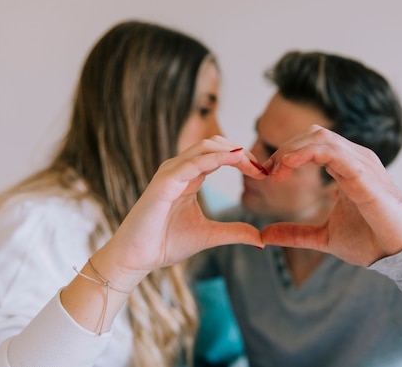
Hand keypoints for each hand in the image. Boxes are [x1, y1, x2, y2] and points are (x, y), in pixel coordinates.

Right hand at [100, 136, 265, 285]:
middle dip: (241, 151)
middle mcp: (180, 169)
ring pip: (205, 147)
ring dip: (232, 151)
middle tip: (262, 168)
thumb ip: (234, 232)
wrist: (138, 258)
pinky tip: (235, 160)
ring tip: (253, 163)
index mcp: (190, 177)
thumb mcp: (209, 235)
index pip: (220, 155)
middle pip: (215, 144)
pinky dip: (216, 158)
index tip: (263, 173)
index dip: (243, 159)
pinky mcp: (164, 182)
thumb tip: (261, 238)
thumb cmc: (165, 243)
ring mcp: (171, 173)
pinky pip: (192, 163)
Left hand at [260, 125, 401, 265]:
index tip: (267, 175)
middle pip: (313, 134)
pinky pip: (332, 151)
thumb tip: (264, 235)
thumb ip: (295, 234)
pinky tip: (288, 167)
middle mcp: (354, 158)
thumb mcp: (323, 237)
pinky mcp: (363, 174)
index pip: (313, 143)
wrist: (400, 253)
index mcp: (346, 167)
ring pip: (320, 137)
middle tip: (267, 172)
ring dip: (291, 150)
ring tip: (275, 171)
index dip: (287, 154)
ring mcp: (360, 163)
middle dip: (285, 149)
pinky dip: (305, 153)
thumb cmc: (371, 240)